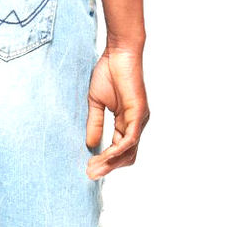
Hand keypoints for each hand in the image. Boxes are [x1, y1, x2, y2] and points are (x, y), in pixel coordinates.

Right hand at [85, 44, 149, 178]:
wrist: (118, 52)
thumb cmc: (108, 72)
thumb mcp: (96, 103)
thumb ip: (95, 124)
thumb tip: (91, 145)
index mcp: (126, 122)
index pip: (119, 150)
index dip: (105, 161)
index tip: (88, 168)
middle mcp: (136, 124)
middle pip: (126, 156)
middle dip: (108, 167)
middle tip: (90, 174)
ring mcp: (139, 120)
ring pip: (128, 151)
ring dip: (111, 163)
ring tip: (93, 169)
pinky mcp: (139, 113)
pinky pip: (129, 139)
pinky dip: (117, 150)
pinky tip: (104, 156)